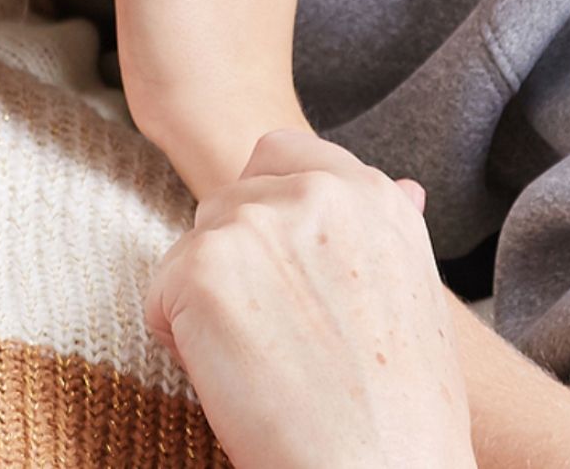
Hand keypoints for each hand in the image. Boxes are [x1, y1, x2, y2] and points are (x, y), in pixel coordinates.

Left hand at [146, 130, 472, 468]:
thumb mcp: (411, 298)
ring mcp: (257, 222)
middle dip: (235, 268)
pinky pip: (159, 296)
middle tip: (284, 344)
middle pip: (225, 205)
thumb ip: (383, 235)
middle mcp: (316, 191)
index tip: (291, 285)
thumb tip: (404, 189)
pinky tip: (235, 382)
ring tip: (267, 367)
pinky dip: (179, 344)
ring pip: (190, 250)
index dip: (268, 221)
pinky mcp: (204, 266)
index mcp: (373, 195)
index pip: (279, 157)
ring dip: (207, 305)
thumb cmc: (401, 412)